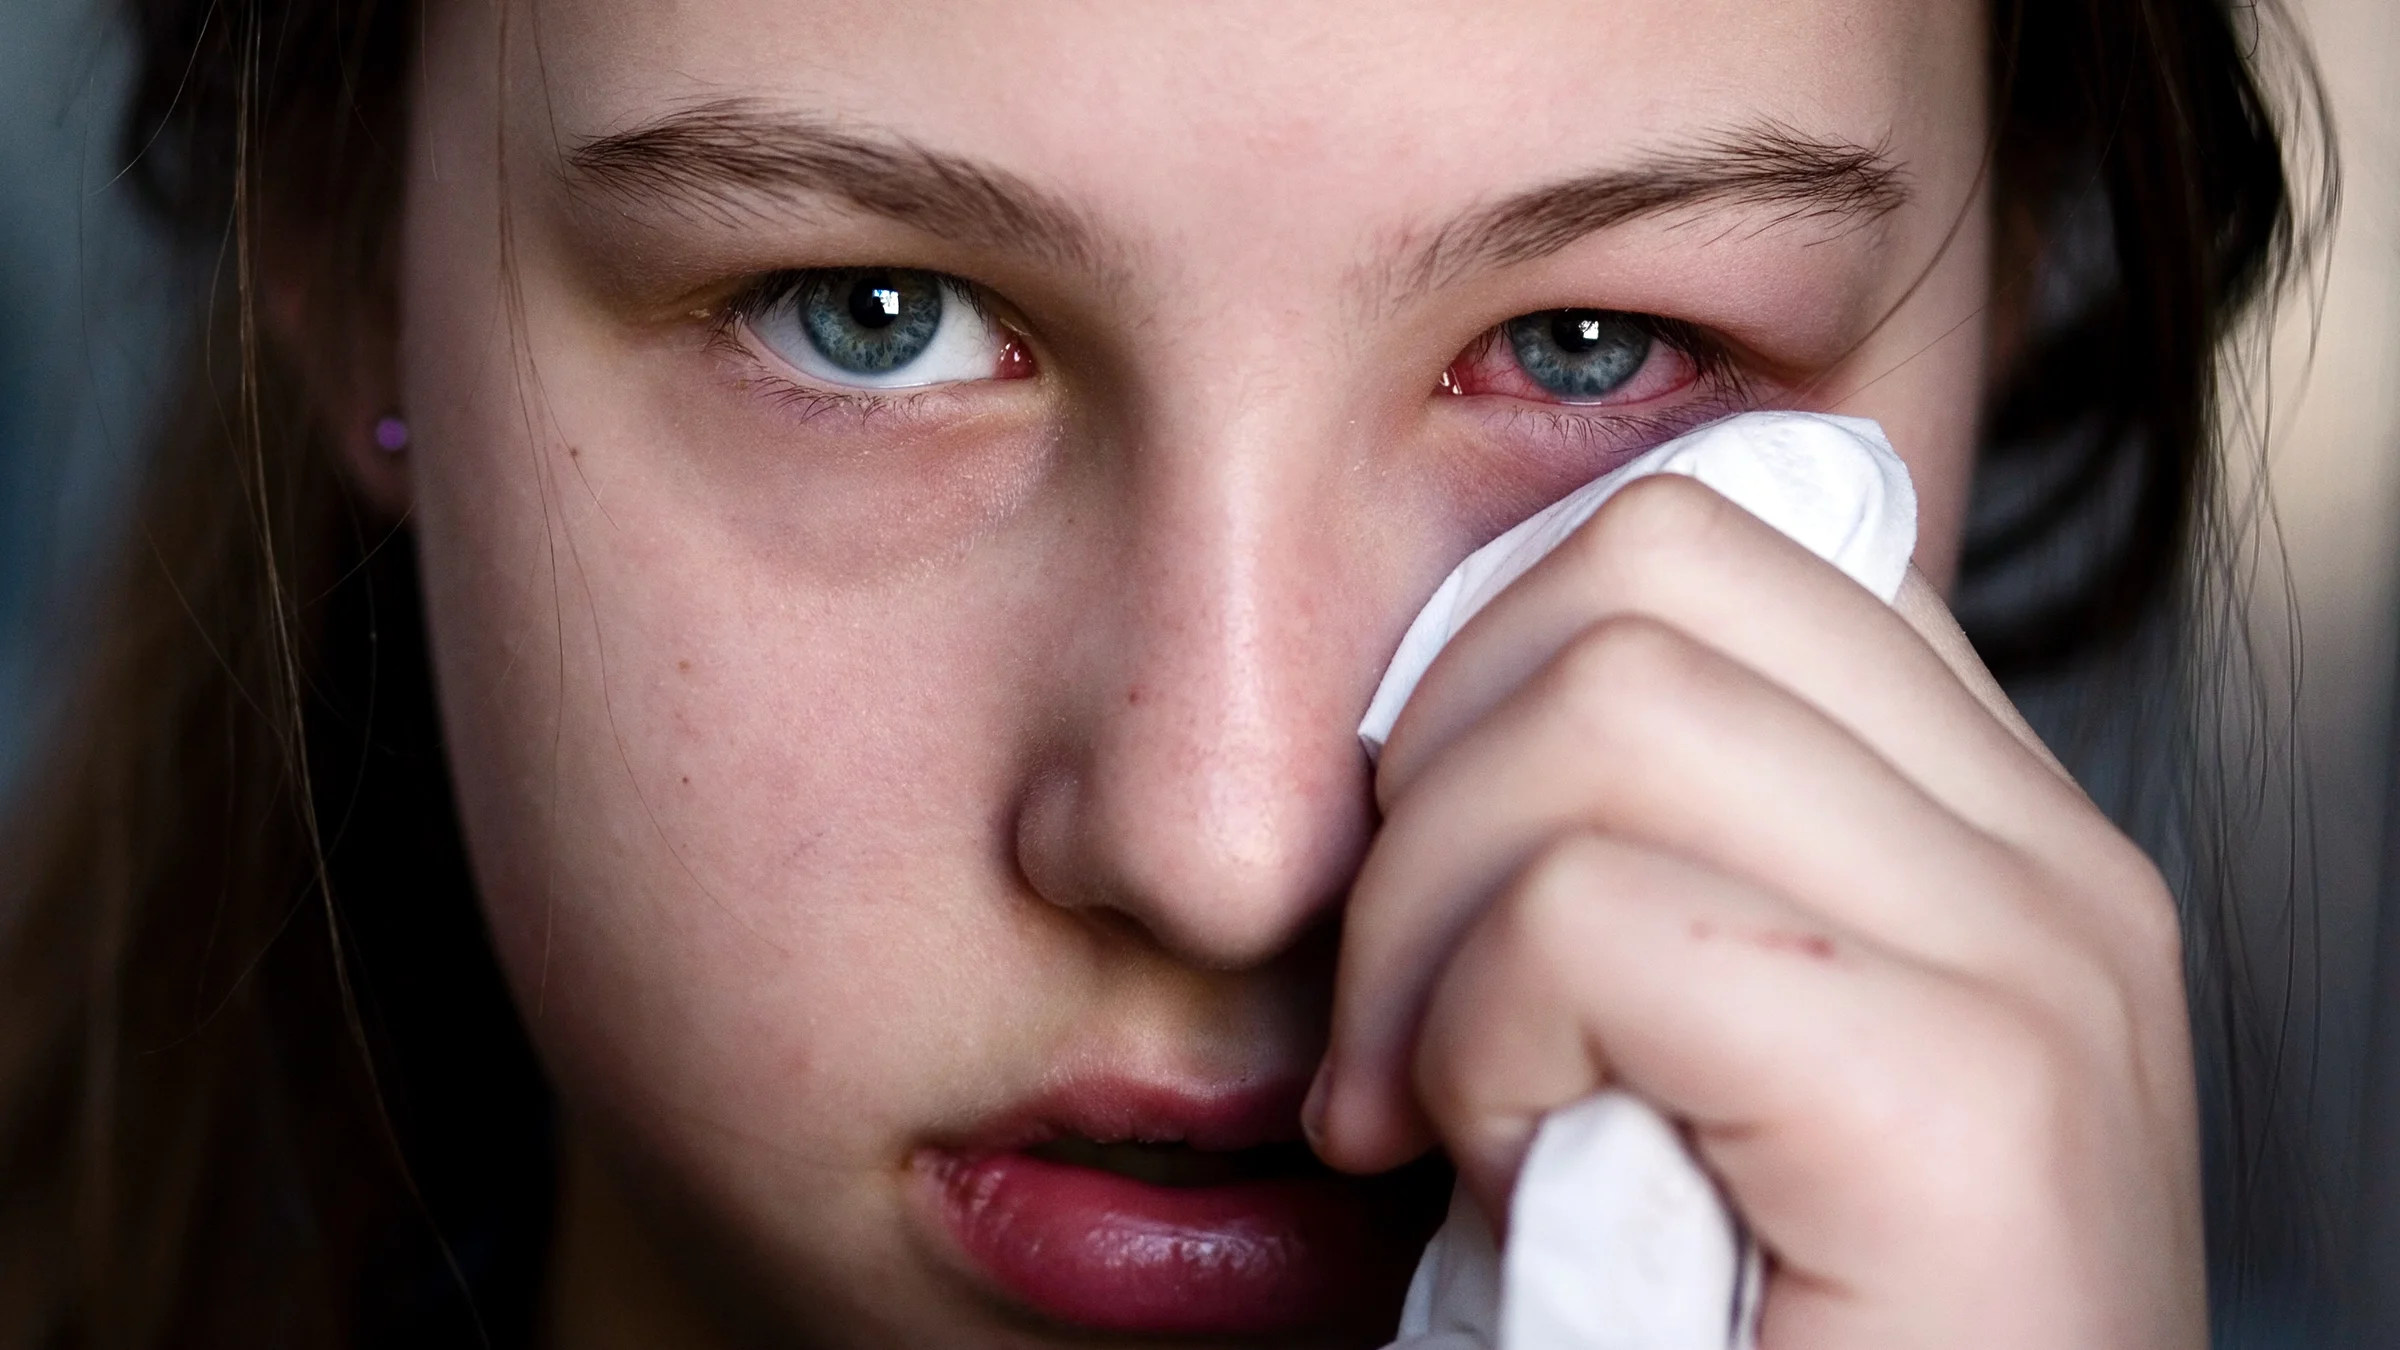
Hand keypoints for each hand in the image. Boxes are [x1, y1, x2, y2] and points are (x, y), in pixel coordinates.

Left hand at [1305, 474, 2204, 1348]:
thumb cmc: (1720, 1339)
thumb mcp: (1668, 1050)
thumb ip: (1631, 850)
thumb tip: (1467, 669)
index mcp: (1985, 835)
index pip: (1711, 540)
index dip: (1493, 668)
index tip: (1434, 884)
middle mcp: (2049, 870)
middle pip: (1646, 569)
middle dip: (1435, 770)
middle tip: (1396, 1009)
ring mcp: (2038, 972)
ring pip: (1606, 701)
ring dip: (1429, 919)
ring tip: (1434, 1106)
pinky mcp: (1966, 1109)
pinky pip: (1594, 914)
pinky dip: (1469, 1039)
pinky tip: (1487, 1174)